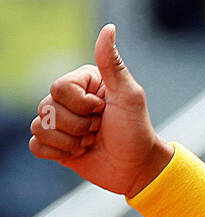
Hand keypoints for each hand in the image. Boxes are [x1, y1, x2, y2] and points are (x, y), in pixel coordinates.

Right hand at [29, 23, 173, 197]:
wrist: (137, 168)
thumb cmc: (136, 131)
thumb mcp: (129, 96)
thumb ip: (113, 64)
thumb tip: (108, 29)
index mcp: (82, 83)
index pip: (59, 88)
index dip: (83, 105)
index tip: (104, 110)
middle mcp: (67, 100)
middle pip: (47, 108)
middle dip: (79, 125)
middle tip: (100, 129)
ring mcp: (59, 122)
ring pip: (40, 127)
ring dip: (71, 141)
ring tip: (91, 142)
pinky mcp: (54, 145)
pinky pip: (37, 146)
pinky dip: (59, 152)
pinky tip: (79, 152)